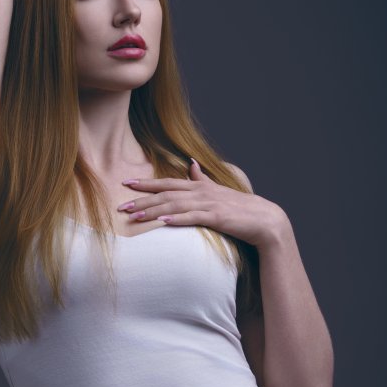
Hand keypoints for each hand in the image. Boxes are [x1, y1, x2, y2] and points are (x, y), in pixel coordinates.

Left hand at [117, 158, 286, 248]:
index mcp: (199, 187)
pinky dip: (177, 218)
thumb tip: (192, 165)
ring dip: (153, 211)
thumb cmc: (240, 208)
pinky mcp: (217, 217)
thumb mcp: (218, 190)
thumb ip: (202, 179)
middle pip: (166, 194)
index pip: (167, 183)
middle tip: (122, 206)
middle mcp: (201, 192)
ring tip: (135, 217)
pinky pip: (193, 217)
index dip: (146, 183)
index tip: (126, 184)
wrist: (265, 220)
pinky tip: (163, 221)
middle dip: (142, 199)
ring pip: (175, 205)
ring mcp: (209, 204)